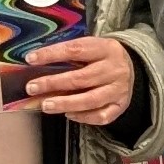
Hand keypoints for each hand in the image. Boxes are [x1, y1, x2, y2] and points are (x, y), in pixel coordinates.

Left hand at [7, 34, 133, 124]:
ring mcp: (118, 89)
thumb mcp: (91, 47)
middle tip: (32, 88)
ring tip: (46, 105)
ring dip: (65, 103)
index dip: (51, 54)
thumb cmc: (102, 57)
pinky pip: (101, 115)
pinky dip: (83, 117)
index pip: (75, 50)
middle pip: (81, 78)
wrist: (133, 67)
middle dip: (53, 83)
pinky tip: (69, 114)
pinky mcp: (120, 105)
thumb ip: (69, 54)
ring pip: (91, 100)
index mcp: (105, 48)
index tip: (31, 59)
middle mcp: (114, 69)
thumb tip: (36, 62)